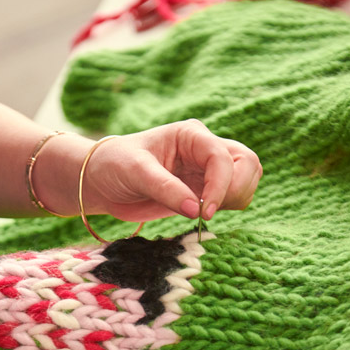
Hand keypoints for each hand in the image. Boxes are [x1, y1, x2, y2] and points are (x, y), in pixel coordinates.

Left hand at [83, 119, 261, 221]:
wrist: (102, 181)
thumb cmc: (114, 165)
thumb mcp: (136, 172)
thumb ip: (166, 189)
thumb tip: (196, 211)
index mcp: (190, 135)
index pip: (223, 157)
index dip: (221, 185)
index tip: (205, 212)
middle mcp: (204, 149)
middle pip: (247, 163)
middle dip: (236, 190)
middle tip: (208, 212)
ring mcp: (206, 170)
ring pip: (246, 180)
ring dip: (234, 200)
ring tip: (203, 213)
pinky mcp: (204, 189)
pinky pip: (232, 197)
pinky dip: (227, 208)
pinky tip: (200, 215)